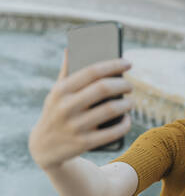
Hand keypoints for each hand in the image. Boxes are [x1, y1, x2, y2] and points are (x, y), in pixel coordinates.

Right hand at [28, 49, 133, 170]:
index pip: (92, 71)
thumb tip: (71, 48)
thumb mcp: (56, 92)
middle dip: (123, 84)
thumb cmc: (56, 112)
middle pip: (104, 88)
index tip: (128, 62)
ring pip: (111, 109)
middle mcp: (66, 107)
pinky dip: (125, 124)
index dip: (114, 64)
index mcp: (61, 90)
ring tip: (130, 102)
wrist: (43, 148)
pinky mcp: (83, 143)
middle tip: (130, 86)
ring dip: (127, 104)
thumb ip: (66, 72)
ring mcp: (75, 126)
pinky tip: (127, 119)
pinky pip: (112, 132)